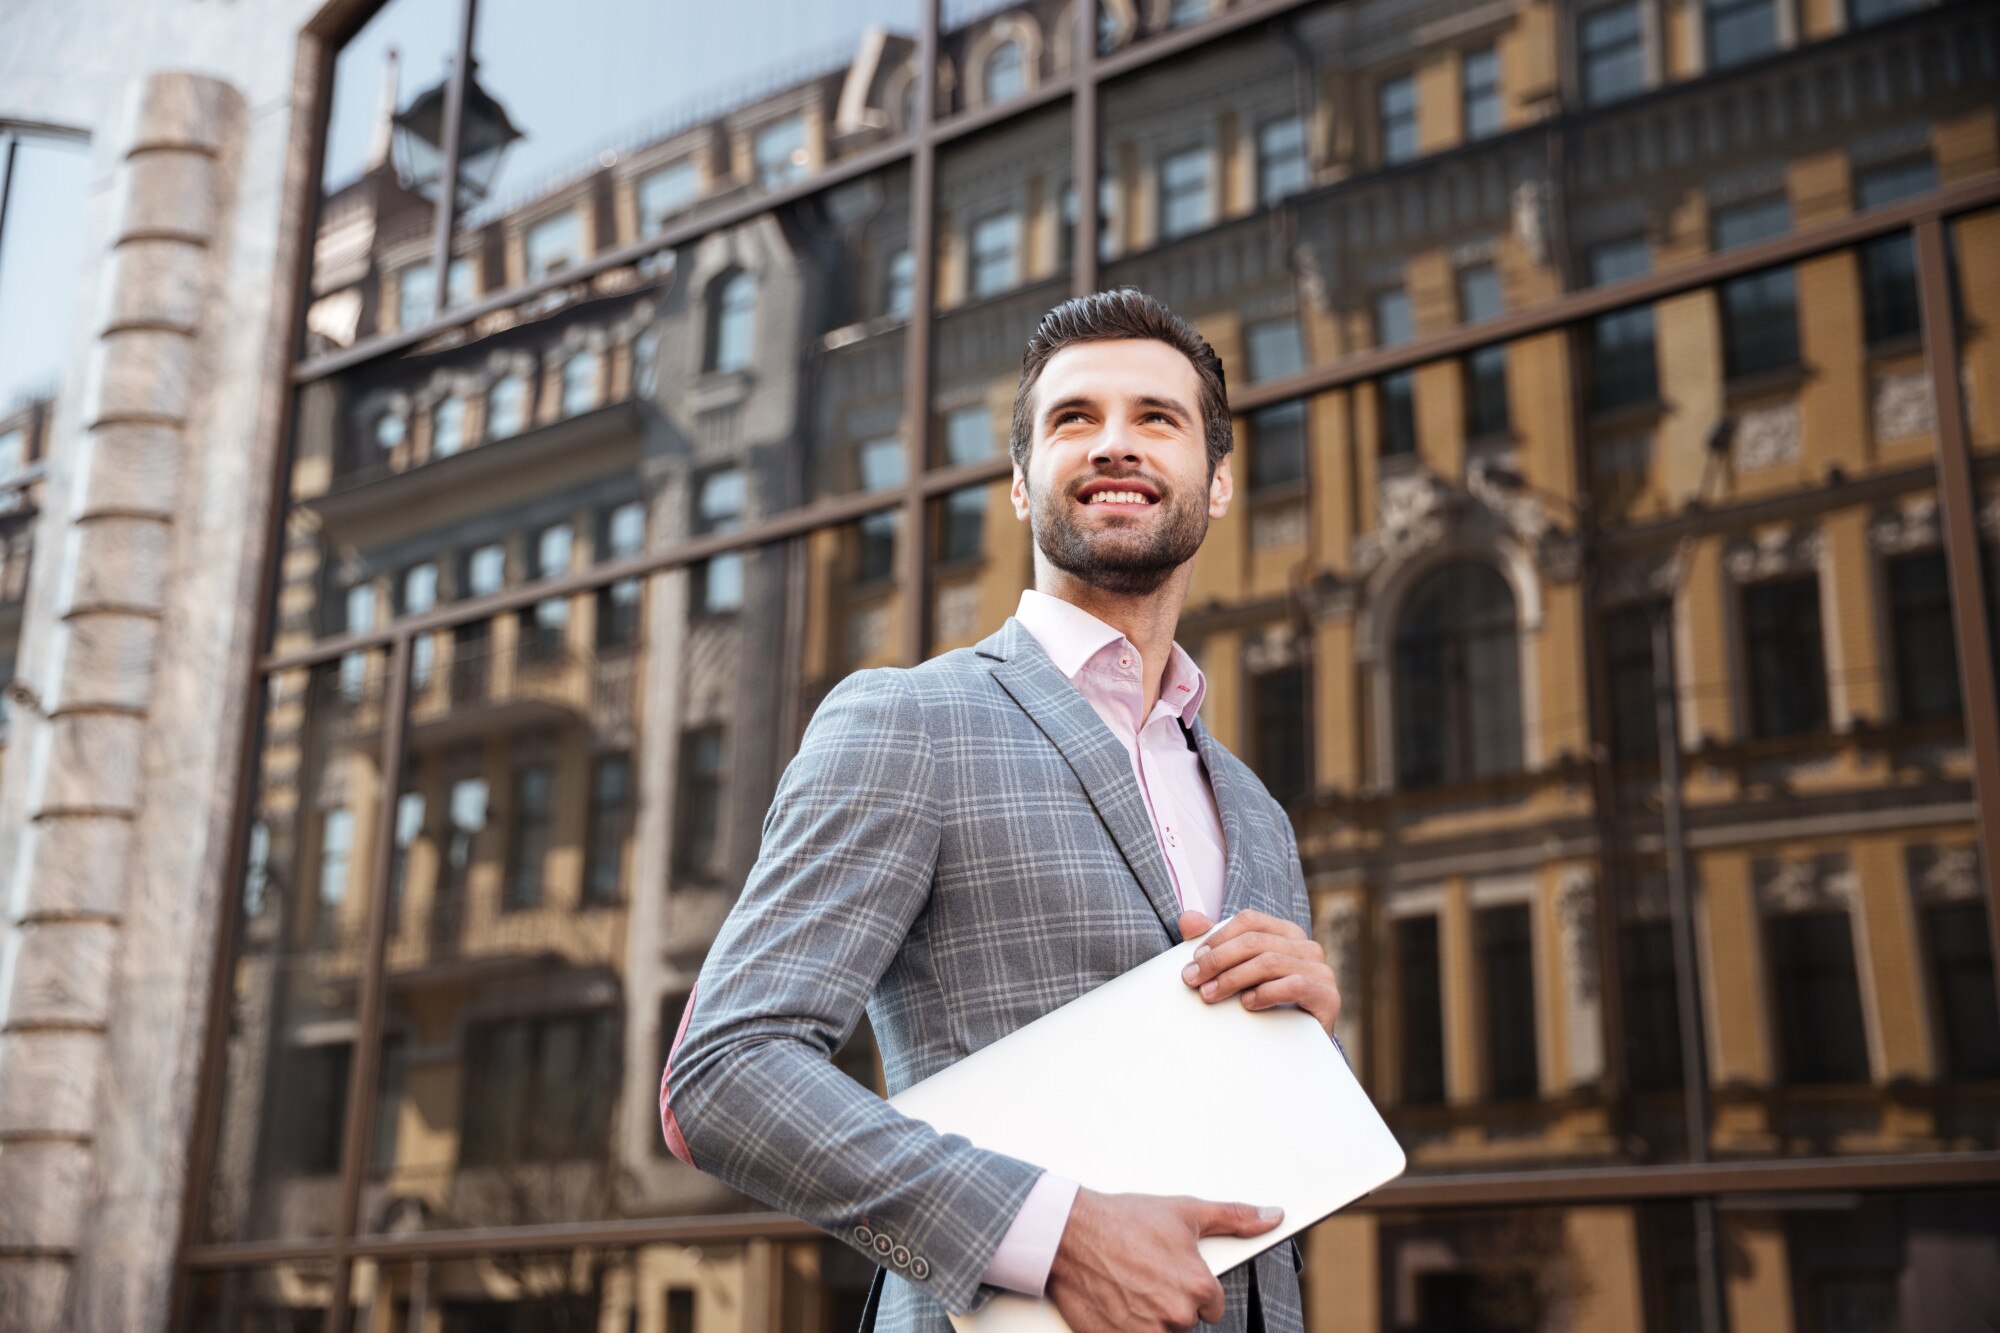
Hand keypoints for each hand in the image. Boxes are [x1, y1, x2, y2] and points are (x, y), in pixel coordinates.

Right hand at [1045, 1187, 1280, 1332]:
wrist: (1068, 1233)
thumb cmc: (1121, 1220)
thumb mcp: (1185, 1211)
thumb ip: (1235, 1218)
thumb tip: (1271, 1217)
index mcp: (1198, 1286)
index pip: (1212, 1305)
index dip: (1192, 1286)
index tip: (1171, 1273)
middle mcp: (1175, 1314)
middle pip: (1186, 1320)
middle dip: (1169, 1301)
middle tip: (1145, 1274)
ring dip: (1148, 1317)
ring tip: (1128, 1287)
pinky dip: (1126, 1327)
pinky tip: (1115, 1303)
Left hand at [1178, 910, 1340, 1036]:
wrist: (1298, 1046)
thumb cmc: (1265, 1002)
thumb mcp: (1237, 970)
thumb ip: (1215, 943)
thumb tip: (1187, 918)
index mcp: (1287, 933)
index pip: (1249, 920)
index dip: (1218, 937)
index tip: (1194, 960)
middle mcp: (1307, 947)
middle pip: (1255, 942)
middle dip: (1218, 960)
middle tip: (1192, 979)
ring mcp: (1321, 971)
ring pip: (1270, 962)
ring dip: (1233, 978)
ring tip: (1209, 994)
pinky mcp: (1328, 996)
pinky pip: (1295, 984)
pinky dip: (1265, 993)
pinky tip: (1247, 1004)